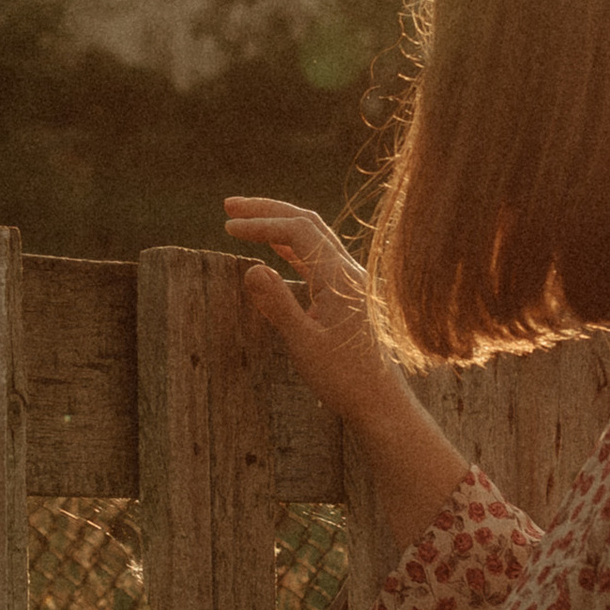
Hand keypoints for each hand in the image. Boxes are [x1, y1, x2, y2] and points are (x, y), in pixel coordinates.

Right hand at [221, 198, 404, 437]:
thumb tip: (252, 267)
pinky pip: (318, 259)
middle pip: (307, 223)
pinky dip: (291, 248)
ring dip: (279, 225)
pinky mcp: (348, 296)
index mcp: (339, 278)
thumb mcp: (303, 344)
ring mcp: (350, 283)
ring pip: (313, 239)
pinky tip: (274, 250)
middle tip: (229, 205)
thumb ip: (277, 304)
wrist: (381, 404)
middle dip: (268, 211)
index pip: (297, 231)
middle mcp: (349, 272)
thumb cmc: (344, 379)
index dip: (261, 223)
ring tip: (244, 219)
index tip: (228, 227)